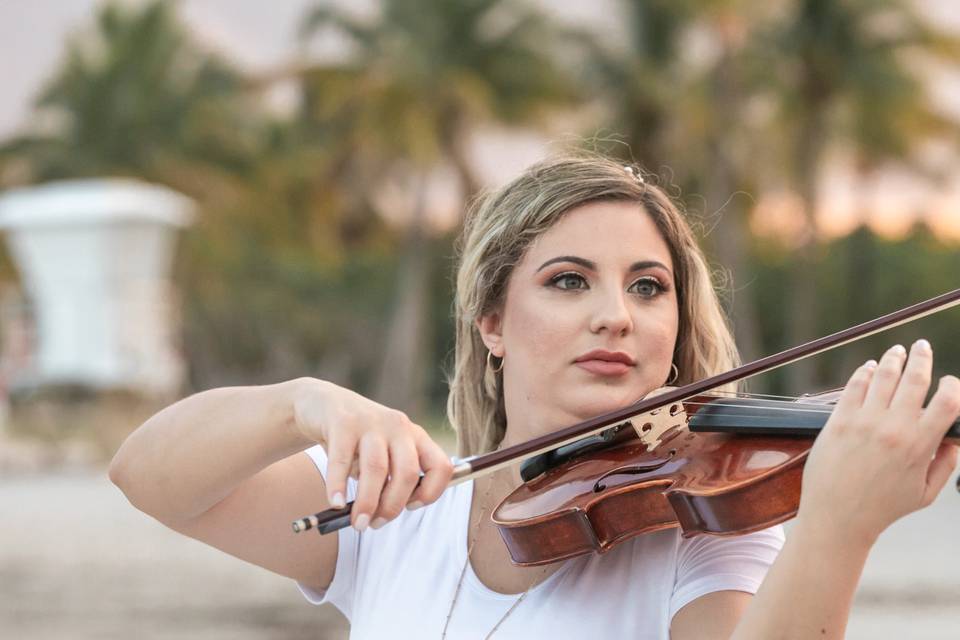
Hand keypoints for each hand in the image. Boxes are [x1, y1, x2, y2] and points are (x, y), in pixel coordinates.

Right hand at [291, 379, 453, 530]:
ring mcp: (371, 422)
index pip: (441, 466)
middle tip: (375, 524)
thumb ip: (391, 479)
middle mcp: (398, 426)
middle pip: (408, 472)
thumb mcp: (384, 454)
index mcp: (416, 436)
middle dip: (393, 506)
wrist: (322, 403)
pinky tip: (336, 503)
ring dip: (368, 502)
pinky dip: (338, 486)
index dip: (432, 493)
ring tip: (357, 523)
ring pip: (377, 468)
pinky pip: (342, 460)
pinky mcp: (343, 422)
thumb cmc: (357, 440)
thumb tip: (383, 515)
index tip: (410, 507)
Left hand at [798, 340, 959, 546]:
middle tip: (923, 347)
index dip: (953, 386)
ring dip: (893, 358)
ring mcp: (864, 422)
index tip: (950, 382)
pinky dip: (864, 372)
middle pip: (915, 379)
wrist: (837, 517)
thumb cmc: (882, 508)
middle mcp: (893, 428)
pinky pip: (854, 386)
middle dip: (922, 358)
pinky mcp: (838, 420)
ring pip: (883, 376)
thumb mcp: (925, 493)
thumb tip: (954, 438)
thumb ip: (945, 463)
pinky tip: (870, 368)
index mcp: (919, 446)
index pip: (947, 402)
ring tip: (898, 350)